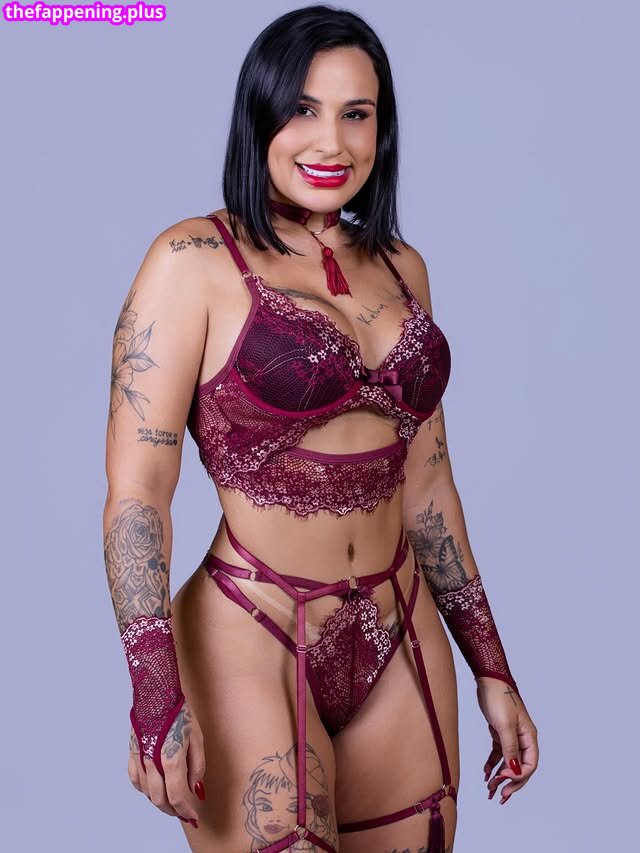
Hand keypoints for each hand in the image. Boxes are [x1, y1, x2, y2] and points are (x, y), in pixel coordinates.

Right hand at [127, 697, 205, 826]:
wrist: (157, 692)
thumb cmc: (179, 712)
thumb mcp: (197, 737)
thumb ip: (197, 766)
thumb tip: (196, 788)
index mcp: (170, 758)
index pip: (177, 795)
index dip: (185, 810)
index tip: (193, 816)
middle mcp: (152, 761)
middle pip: (160, 798)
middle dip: (173, 810)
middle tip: (184, 813)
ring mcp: (139, 757)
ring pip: (146, 792)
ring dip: (159, 801)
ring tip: (172, 802)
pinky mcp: (132, 751)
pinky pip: (135, 779)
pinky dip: (144, 789)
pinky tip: (153, 788)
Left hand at [475, 676, 538, 804]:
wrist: (488, 680)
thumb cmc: (499, 698)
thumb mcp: (504, 725)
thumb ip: (510, 749)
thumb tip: (513, 772)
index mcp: (529, 737)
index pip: (530, 765)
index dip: (517, 776)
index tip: (502, 780)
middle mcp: (523, 739)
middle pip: (520, 767)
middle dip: (510, 783)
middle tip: (499, 796)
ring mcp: (512, 736)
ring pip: (508, 762)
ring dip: (500, 776)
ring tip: (489, 789)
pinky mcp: (500, 733)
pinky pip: (499, 754)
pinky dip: (493, 764)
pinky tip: (486, 773)